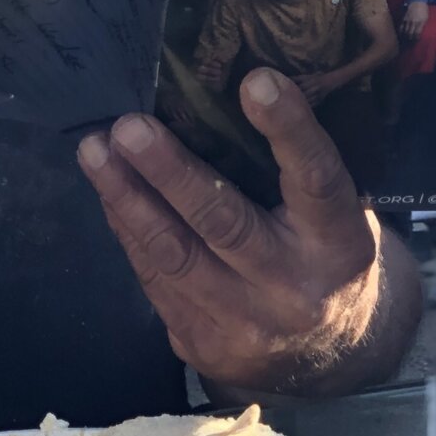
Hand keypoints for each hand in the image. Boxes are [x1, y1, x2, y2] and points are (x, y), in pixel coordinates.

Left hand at [79, 71, 396, 394]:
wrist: (331, 354)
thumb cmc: (327, 254)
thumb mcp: (337, 214)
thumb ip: (298, 170)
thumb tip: (236, 90)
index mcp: (340, 242)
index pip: (315, 179)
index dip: (289, 130)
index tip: (256, 81)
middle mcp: (293, 287)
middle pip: (223, 222)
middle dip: (170, 171)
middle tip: (130, 127)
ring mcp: (244, 323)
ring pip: (174, 255)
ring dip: (127, 198)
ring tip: (95, 151)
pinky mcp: (202, 344)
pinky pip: (155, 279)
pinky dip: (129, 230)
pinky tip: (111, 191)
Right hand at [399, 0, 429, 39]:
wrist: (417, 0)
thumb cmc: (424, 9)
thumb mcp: (426, 18)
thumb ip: (423, 25)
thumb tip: (419, 33)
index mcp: (420, 22)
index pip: (417, 33)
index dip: (416, 39)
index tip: (416, 42)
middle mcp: (414, 22)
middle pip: (410, 34)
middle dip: (410, 39)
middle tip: (410, 43)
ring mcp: (408, 20)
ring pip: (405, 31)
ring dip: (405, 36)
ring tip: (406, 40)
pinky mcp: (404, 18)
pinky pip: (401, 27)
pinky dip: (401, 31)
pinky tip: (401, 34)